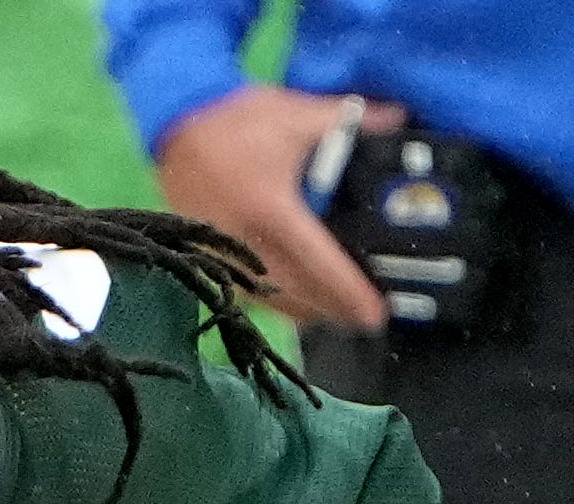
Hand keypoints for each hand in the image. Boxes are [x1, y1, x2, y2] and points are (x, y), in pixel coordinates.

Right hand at [153, 84, 404, 330]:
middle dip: (335, 310)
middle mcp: (248, 241)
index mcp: (272, 209)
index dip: (348, 292)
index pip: (319, 263)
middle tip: (368, 320)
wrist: (176, 126)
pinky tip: (298, 306)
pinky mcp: (212, 258)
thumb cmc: (235, 121)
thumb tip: (397, 118)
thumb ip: (348, 119)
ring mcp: (226, 255)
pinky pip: (250, 293)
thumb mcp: (295, 113)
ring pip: (273, 300)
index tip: (374, 314)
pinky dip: (277, 305)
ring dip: (307, 312)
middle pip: (299, 293)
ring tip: (339, 317)